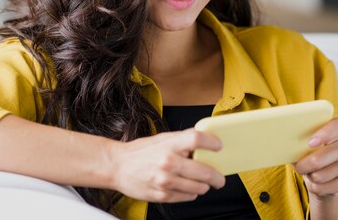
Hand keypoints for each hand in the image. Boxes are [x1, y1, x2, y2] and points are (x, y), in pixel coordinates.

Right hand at [109, 129, 225, 202]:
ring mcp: (165, 181)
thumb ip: (182, 142)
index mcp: (169, 144)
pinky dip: (191, 193)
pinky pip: (188, 197)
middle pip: (204, 171)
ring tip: (202, 182)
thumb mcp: (162, 139)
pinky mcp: (162, 195)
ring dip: (204, 186)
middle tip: (220, 178)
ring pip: (199, 188)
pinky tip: (187, 187)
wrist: (117, 166)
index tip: (219, 146)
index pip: (197, 139)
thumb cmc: (140, 152)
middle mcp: (168, 163)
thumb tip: (205, 145)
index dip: (212, 143)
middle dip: (217, 177)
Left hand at [294, 118, 337, 199]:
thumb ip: (298, 140)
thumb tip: (282, 143)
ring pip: (319, 175)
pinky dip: (313, 186)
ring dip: (308, 175)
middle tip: (298, 165)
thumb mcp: (304, 145)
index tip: (310, 143)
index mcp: (335, 132)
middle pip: (322, 157)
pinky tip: (316, 181)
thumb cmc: (308, 155)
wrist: (321, 177)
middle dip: (304, 164)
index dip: (325, 133)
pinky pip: (321, 187)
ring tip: (308, 171)